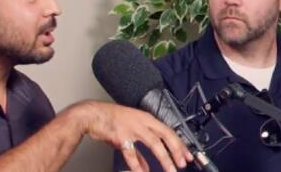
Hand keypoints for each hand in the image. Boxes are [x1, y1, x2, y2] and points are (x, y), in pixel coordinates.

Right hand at [76, 101, 193, 171]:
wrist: (93, 114)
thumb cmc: (112, 121)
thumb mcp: (130, 131)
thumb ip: (139, 152)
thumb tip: (146, 167)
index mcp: (147, 119)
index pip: (169, 131)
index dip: (179, 144)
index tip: (186, 155)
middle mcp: (143, 122)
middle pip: (166, 136)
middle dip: (177, 150)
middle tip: (183, 163)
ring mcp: (133, 129)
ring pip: (154, 143)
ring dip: (164, 158)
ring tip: (170, 169)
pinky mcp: (121, 136)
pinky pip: (131, 153)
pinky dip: (137, 164)